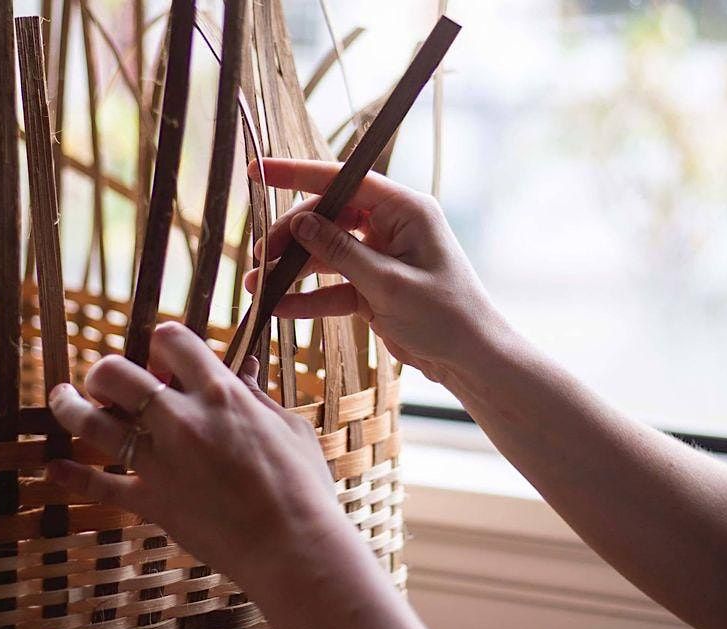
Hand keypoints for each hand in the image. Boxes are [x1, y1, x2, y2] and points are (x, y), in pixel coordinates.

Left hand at [46, 321, 347, 590]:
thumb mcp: (291, 428)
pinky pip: (98, 486)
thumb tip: (244, 369)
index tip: (164, 355)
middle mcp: (182, 420)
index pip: (172, 340)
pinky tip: (54, 469)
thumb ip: (259, 395)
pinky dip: (71, 477)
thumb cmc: (304, 487)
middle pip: (117, 373)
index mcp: (221, 394)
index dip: (163, 341)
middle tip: (111, 381)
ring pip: (92, 422)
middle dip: (108, 370)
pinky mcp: (151, 502)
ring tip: (64, 398)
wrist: (294, 548)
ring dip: (71, 405)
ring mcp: (160, 462)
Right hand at [245, 158, 499, 382]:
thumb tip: (300, 222)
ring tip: (257, 285)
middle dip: (291, 237)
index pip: (345, 180)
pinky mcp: (373, 288)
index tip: (259, 172)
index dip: (298, 174)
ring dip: (293, 270)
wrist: (469, 359)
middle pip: (329, 218)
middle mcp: (391, 227)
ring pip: (326, 253)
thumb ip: (341, 252)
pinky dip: (309, 297)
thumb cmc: (445, 316)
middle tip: (259, 256)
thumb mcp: (389, 283)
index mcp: (405, 210)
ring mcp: (381, 257)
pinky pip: (333, 286)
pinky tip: (279, 308)